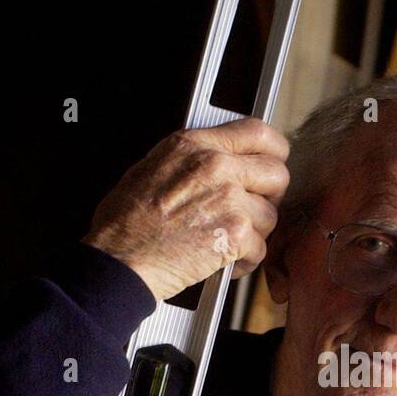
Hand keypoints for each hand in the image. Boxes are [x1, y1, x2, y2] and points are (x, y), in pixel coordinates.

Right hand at [82, 117, 289, 300]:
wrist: (120, 259)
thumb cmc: (125, 223)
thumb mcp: (151, 168)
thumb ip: (191, 159)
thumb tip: (215, 161)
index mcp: (194, 145)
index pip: (257, 132)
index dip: (274, 151)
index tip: (273, 163)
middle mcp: (216, 166)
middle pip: (277, 173)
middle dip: (270, 196)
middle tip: (255, 210)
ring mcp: (229, 199)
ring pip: (270, 215)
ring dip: (255, 233)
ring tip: (230, 242)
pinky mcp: (236, 233)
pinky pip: (261, 248)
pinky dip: (246, 262)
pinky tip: (226, 263)